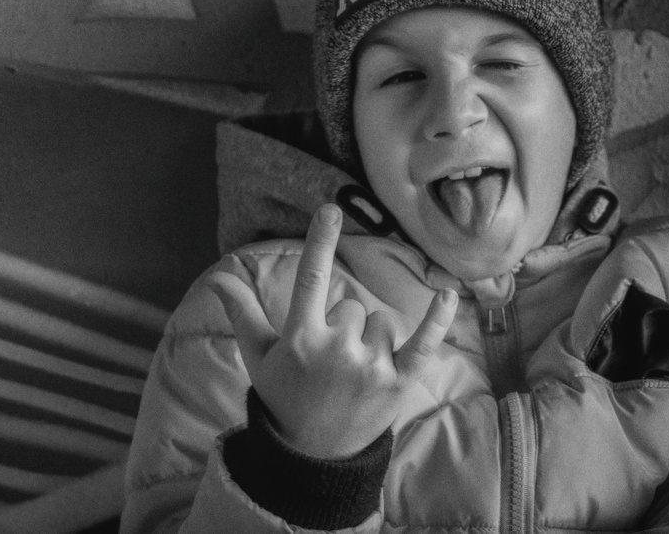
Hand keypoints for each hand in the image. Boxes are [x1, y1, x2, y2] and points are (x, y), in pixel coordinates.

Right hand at [207, 203, 458, 458]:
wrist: (312, 458)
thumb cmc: (282, 398)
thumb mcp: (259, 356)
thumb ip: (242, 311)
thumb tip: (219, 275)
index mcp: (300, 338)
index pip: (311, 278)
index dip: (320, 241)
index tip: (329, 210)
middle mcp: (336, 349)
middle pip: (351, 305)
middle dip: (342, 326)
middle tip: (328, 364)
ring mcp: (370, 367)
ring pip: (382, 322)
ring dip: (371, 339)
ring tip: (353, 375)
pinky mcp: (399, 383)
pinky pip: (424, 343)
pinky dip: (438, 319)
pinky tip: (449, 294)